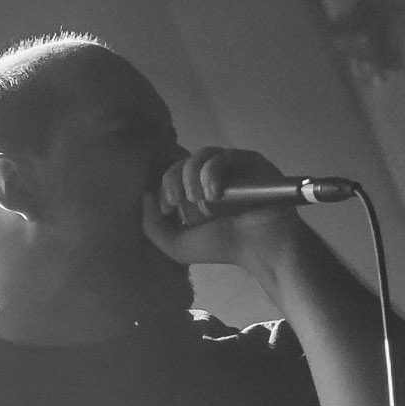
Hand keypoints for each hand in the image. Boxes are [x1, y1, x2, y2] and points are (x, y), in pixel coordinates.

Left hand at [141, 145, 302, 273]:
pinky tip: (213, 195)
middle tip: (176, 202)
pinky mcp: (248, 160)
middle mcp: (212, 173)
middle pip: (181, 161)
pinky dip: (212, 174)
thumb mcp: (176, 244)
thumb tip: (144, 194)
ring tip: (199, 200)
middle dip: (173, 181)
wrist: (260, 249)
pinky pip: (222, 156)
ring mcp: (231, 165)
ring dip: (191, 177)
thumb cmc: (223, 246)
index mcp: (195, 188)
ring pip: (200, 156)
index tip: (168, 208)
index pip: (171, 173)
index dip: (164, 185)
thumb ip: (151, 225)